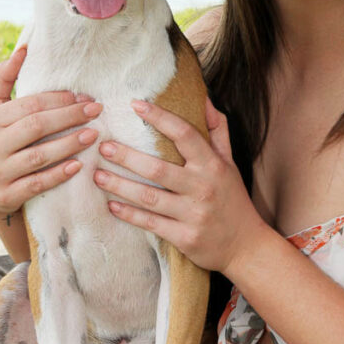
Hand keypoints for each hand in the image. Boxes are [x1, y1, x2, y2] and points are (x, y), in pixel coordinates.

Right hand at [0, 45, 102, 219]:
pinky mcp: (6, 195)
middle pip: (36, 126)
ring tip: (93, 135)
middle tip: (96, 111)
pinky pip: (37, 183)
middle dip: (69, 116)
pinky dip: (58, 174)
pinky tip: (78, 165)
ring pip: (38, 155)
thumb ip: (3, 78)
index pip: (29, 105)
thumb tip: (23, 48)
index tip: (84, 97)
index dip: (59, 100)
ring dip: (69, 144)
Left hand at [94, 97, 265, 273]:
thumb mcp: (229, 162)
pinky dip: (129, 214)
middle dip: (127, 157)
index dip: (160, 117)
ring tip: (97, 174)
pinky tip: (111, 205)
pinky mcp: (184, 238)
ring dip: (120, 185)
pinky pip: (150, 223)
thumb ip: (217, 130)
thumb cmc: (232, 198)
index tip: (136, 104)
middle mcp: (202, 187)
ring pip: (149, 197)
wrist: (245, 245)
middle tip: (103, 146)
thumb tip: (203, 98)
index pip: (184, 134)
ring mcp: (193, 214)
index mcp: (213, 165)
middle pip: (158, 168)